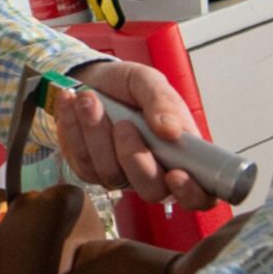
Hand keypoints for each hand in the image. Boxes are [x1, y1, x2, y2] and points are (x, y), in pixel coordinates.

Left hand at [54, 61, 215, 210]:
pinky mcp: (90, 171)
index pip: (199, 194)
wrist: (89, 79)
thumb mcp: (148, 81)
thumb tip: (171, 131)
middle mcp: (154, 172)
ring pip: (111, 174)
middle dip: (135, 157)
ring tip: (89, 98)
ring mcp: (121, 176)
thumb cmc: (127, 85)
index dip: (192, 193)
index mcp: (181, 154)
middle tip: (124, 123)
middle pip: (152, 191)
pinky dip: (75, 129)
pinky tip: (72, 102)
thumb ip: (163, 102)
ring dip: (97, 133)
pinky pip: (83, 162)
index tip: (176, 174)